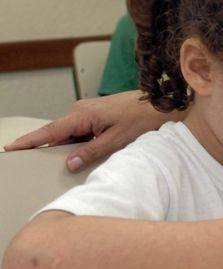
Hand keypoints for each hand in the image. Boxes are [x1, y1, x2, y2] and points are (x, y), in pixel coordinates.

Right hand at [3, 91, 178, 171]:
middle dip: (47, 149)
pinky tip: (83, 153)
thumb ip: (92, 152)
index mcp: (83, 114)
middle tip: (34, 164)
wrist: (162, 103)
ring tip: (69, 161)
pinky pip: (79, 130)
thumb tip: (69, 163)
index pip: (49, 132)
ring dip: (67, 147)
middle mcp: (81, 109)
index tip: (11, 148)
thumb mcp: (117, 140)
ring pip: (69, 134)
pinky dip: (78, 142)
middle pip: (57, 134)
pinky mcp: (95, 113)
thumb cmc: (143, 118)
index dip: (29, 141)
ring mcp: (88, 110)